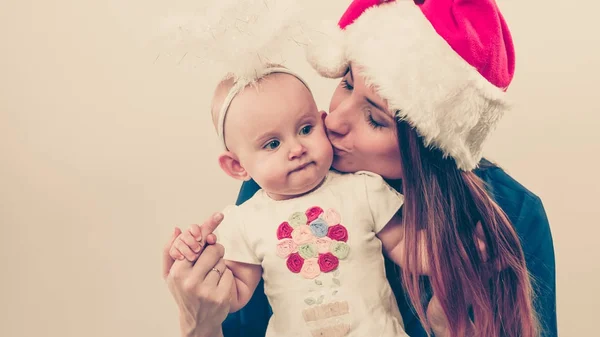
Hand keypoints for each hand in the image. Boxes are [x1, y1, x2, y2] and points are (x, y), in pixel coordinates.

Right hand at [162, 213, 232, 336]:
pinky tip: (218, 287)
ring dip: (220, 266)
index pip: (196, 243)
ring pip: (222, 262)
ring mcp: (206, 290)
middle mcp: (190, 281)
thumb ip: (170, 250)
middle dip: (215, 251)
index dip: (207, 229)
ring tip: (211, 278)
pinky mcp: (221, 296)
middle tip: (210, 260)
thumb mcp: (170, 274)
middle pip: (213, 250)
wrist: (198, 321)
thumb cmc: (184, 292)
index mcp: (177, 271)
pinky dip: (226, 278)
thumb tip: (177, 229)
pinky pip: (229, 275)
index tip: (219, 215)